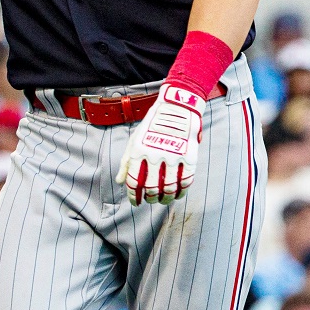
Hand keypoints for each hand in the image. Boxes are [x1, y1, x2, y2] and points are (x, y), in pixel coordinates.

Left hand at [117, 84, 203, 205]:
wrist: (176, 106)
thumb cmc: (152, 125)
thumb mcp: (134, 139)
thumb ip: (125, 161)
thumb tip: (120, 182)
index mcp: (138, 150)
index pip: (133, 181)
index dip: (133, 196)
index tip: (135, 202)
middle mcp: (154, 153)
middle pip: (151, 188)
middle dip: (149, 199)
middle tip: (150, 201)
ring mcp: (173, 155)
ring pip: (168, 188)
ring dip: (165, 199)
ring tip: (163, 200)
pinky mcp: (189, 156)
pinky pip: (186, 181)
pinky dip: (181, 192)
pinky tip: (177, 194)